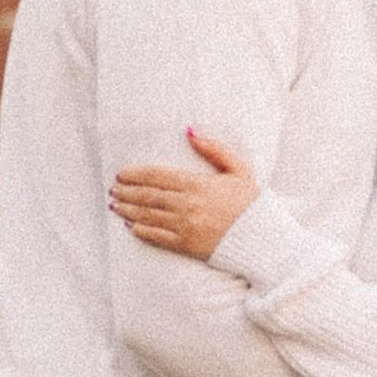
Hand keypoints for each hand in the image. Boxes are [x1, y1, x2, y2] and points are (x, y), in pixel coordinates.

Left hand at [110, 128, 258, 262]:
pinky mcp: (186, 245)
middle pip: (148, 196)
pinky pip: (157, 237)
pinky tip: (131, 225)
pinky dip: (141, 230)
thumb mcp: (239, 169)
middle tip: (114, 189)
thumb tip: (190, 130)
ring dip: (128, 210)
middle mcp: (187, 205)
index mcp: (198, 184)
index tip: (121, 174)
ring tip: (115, 205)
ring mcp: (185, 227)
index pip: (158, 176)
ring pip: (148, 216)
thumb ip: (214, 148)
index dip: (136, 174)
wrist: (262, 239)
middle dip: (127, 192)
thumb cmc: (250, 203)